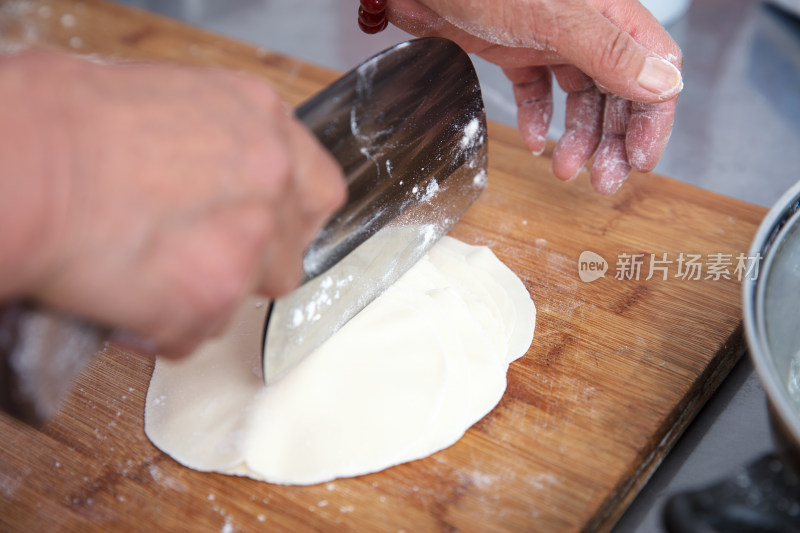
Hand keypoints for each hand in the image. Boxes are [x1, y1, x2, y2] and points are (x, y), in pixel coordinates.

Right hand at [0, 52, 345, 356]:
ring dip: (202, 296)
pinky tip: (125, 297)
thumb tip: (214, 177)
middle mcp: (271, 181)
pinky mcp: (211, 299)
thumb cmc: (65, 120)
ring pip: (244, 298)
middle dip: (249, 264)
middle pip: (290, 252)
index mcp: (262, 122)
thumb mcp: (169, 101)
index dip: (290, 217)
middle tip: (198, 255)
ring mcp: (247, 244)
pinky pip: (195, 334)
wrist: (24, 165)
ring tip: (145, 274)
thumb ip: (219, 145)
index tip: (266, 229)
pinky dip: (161, 328)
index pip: (318, 190)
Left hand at [386, 0, 682, 193]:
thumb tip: (664, 84)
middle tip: (602, 180)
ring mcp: (548, 37)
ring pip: (578, 95)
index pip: (653, 69)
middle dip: (612, 139)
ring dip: (577, 136)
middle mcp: (584, 26)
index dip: (651, 118)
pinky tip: (534, 141)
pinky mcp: (513, 48)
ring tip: (565, 170)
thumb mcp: (554, 18)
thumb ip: (609, 52)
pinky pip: (536, 88)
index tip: (639, 159)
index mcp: (608, 12)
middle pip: (617, 89)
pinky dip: (537, 116)